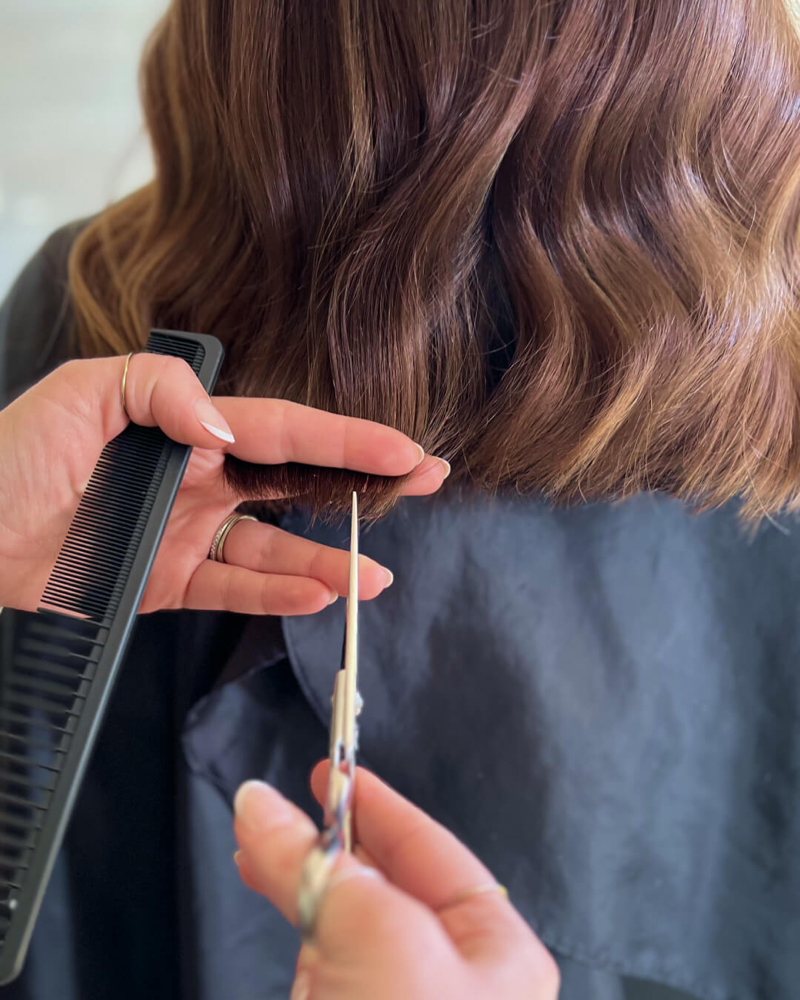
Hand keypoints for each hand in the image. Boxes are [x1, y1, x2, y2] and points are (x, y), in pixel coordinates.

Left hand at [0, 355, 447, 613]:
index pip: (282, 430)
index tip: (404, 449)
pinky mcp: (170, 584)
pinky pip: (235, 590)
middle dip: (362, 483)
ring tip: (373, 576)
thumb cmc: (14, 456)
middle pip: (297, 483)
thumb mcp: (80, 396)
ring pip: (275, 548)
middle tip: (423, 482)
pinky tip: (316, 595)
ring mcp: (191, 535)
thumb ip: (159, 392)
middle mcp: (203, 479)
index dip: (345, 438)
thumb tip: (225, 428)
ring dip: (326, 561)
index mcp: (188, 428)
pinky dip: (276, 596)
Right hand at [233, 765, 559, 999]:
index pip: (436, 853)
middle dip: (330, 843)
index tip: (334, 772)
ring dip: (299, 880)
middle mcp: (451, 984)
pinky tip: (267, 897)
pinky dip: (290, 928)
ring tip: (256, 846)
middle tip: (283, 804)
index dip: (380, 807)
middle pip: (385, 885)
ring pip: (343, 924)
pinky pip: (318, 964)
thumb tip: (259, 805)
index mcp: (495, 955)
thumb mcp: (376, 940)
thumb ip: (316, 867)